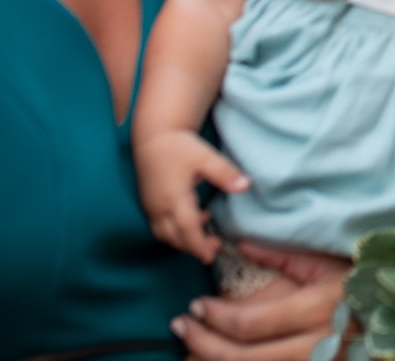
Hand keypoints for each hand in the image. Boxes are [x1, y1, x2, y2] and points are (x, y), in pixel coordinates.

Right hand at [134, 130, 248, 263]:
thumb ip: (225, 173)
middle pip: (174, 238)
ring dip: (183, 240)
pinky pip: (160, 227)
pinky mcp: (149, 204)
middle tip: (214, 247)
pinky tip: (195, 218)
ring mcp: (151, 207)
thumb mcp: (206, 157)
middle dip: (193, 247)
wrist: (153, 136)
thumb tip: (246, 186)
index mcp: (174, 198)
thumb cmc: (180, 147)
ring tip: (206, 235)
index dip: (198, 245)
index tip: (210, 257)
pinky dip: (175, 231)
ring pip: (165, 235)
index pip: (186, 229)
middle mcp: (159, 207)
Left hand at [175, 241, 345, 360]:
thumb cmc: (360, 279)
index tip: (196, 305)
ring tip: (188, 348)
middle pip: (239, 357)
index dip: (214, 318)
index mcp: (313, 310)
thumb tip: (240, 243)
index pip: (248, 324)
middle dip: (201, 343)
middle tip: (181, 324)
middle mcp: (311, 345)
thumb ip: (282, 256)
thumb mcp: (325, 262)